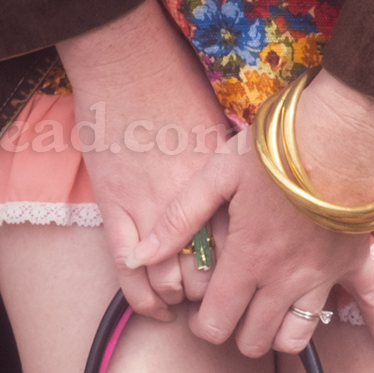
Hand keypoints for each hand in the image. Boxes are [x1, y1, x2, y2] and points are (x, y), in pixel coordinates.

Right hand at [55, 0, 233, 320]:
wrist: (128, 64)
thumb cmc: (176, 85)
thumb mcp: (220, 130)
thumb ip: (235, 172)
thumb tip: (257, 199)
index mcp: (221, 183)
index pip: (242, 247)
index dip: (246, 272)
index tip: (249, 280)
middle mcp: (191, 204)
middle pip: (212, 272)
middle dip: (218, 293)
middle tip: (221, 298)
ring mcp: (150, 211)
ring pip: (171, 282)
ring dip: (181, 297)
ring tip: (188, 300)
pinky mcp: (116, 212)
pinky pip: (130, 275)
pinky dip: (145, 299)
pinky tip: (157, 308)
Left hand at [132, 68, 373, 372]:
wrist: (338, 132)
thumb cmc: (275, 148)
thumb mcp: (217, 172)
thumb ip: (179, 216)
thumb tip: (140, 255)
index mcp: (247, 259)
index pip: (217, 323)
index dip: (204, 324)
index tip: (203, 308)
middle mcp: (283, 280)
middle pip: (255, 339)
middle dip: (239, 332)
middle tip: (235, 307)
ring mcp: (322, 277)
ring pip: (297, 337)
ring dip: (281, 334)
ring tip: (271, 313)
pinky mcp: (354, 264)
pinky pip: (372, 307)